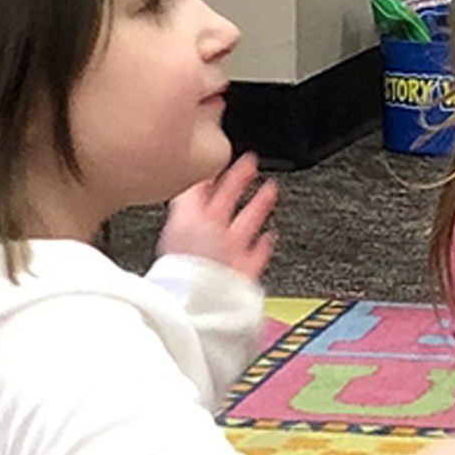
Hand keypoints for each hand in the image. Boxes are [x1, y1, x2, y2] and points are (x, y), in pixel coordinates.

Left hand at [155, 155, 276, 279]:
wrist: (201, 299)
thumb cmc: (188, 259)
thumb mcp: (184, 212)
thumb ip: (191, 187)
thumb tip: (189, 162)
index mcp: (191, 220)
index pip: (203, 188)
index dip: (214, 169)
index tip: (225, 154)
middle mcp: (208, 236)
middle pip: (227, 201)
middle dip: (239, 181)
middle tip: (251, 163)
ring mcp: (227, 254)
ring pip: (246, 223)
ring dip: (259, 205)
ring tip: (270, 189)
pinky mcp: (243, 272)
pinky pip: (256, 254)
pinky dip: (264, 244)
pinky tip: (270, 234)